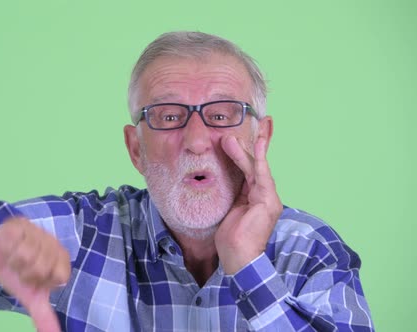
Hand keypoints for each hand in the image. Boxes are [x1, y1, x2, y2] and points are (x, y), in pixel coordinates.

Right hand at [0, 217, 70, 331]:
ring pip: (27, 255)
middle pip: (43, 267)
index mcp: (61, 257)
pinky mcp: (18, 224)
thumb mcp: (30, 297)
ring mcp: (36, 231)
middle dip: (26, 275)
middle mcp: (52, 241)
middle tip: (21, 269)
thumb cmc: (15, 274)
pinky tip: (7, 248)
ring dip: (14, 263)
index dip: (43, 283)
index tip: (35, 279)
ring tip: (13, 258)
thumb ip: (44, 316)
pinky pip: (14, 243)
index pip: (61, 276)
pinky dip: (6, 251)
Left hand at [215, 135, 282, 274]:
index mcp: (256, 196)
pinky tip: (249, 144)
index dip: (255, 148)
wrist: (238, 258)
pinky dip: (254, 158)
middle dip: (261, 140)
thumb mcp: (228, 208)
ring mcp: (269, 197)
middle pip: (260, 162)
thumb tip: (219, 173)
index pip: (255, 167)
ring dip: (246, 148)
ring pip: (256, 166)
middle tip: (263, 119)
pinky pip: (259, 174)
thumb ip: (230, 190)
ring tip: (232, 134)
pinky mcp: (267, 201)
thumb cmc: (230, 238)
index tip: (256, 130)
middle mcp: (266, 194)